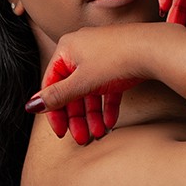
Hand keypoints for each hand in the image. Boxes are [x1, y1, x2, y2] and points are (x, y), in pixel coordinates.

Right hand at [25, 26, 144, 144]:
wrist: (154, 48)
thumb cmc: (116, 59)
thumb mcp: (82, 82)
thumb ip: (57, 96)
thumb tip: (31, 106)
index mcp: (67, 48)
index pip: (51, 84)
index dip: (55, 111)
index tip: (61, 132)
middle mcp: (82, 48)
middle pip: (72, 89)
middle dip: (78, 117)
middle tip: (82, 138)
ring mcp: (102, 55)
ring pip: (91, 90)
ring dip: (93, 114)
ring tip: (99, 133)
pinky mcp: (119, 62)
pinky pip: (108, 87)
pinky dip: (108, 105)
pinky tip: (111, 123)